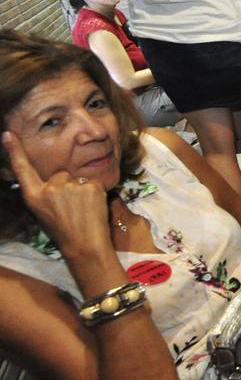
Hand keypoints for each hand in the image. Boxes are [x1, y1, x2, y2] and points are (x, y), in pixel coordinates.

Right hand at [2, 131, 111, 258]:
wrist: (84, 245)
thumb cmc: (63, 230)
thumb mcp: (42, 212)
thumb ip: (43, 193)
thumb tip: (48, 179)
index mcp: (33, 196)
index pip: (22, 170)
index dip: (15, 151)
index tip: (8, 134)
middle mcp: (49, 188)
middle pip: (59, 174)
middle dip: (65, 186)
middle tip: (70, 207)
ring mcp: (70, 186)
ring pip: (76, 179)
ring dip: (80, 189)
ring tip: (81, 209)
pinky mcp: (90, 186)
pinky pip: (92, 183)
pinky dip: (94, 193)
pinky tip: (92, 207)